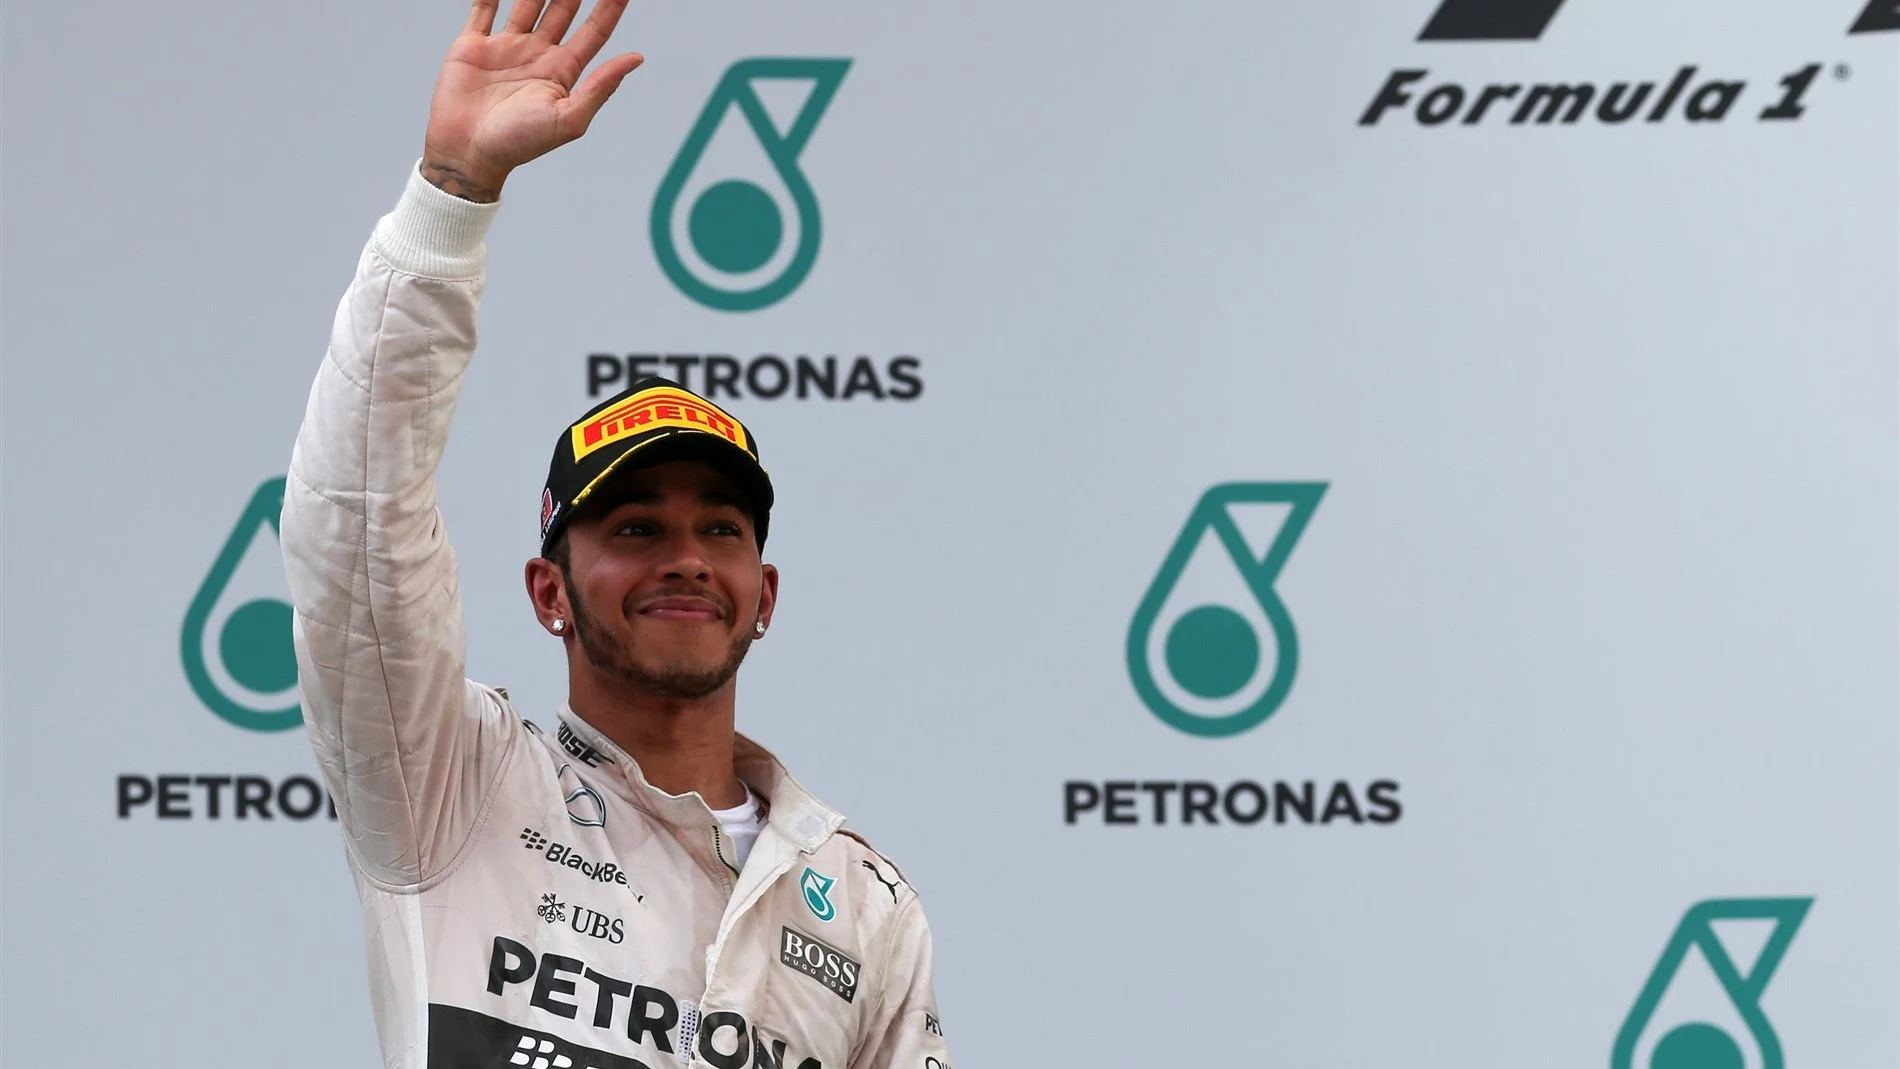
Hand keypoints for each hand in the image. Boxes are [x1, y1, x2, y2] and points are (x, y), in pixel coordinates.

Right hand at [420, 0, 644, 201]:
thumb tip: (636, 58)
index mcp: (562, 72)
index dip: (609, 7)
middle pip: (563, 8)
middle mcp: (537, 55)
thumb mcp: (569, 119)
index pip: (594, 31)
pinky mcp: (473, 45)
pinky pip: (483, 8)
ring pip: (527, 1)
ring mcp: (506, 47)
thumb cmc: (519, 145)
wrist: (467, 153)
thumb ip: (602, 86)